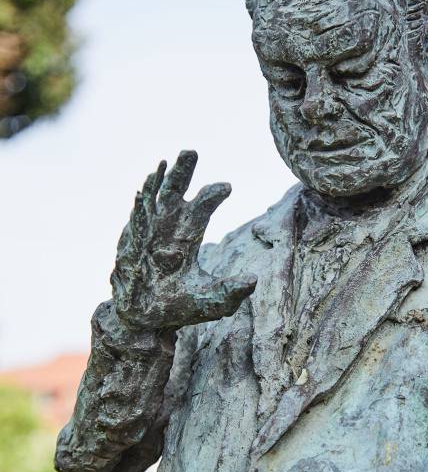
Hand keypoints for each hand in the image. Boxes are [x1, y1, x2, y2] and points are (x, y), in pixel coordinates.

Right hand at [111, 150, 255, 329]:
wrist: (144, 320)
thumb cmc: (178, 307)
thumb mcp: (210, 301)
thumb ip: (230, 291)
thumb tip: (253, 280)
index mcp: (187, 238)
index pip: (201, 209)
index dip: (212, 196)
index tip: (227, 187)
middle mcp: (168, 231)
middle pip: (176, 194)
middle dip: (183, 173)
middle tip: (191, 151)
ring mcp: (147, 236)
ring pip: (153, 203)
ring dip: (158, 182)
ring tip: (165, 162)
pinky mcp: (131, 245)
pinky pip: (136, 222)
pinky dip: (139, 206)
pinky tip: (142, 189)